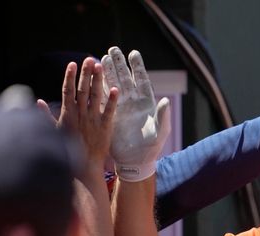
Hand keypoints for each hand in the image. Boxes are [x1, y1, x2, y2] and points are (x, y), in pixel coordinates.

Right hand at [37, 58, 118, 165]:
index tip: (73, 64)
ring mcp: (92, 120)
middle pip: (82, 89)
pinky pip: (109, 112)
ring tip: (100, 66)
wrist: (82, 168)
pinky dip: (111, 100)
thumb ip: (46, 116)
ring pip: (95, 96)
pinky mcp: (105, 128)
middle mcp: (80, 114)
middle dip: (85, 73)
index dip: (70, 76)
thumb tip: (38, 102)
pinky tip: (115, 89)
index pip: (68, 90)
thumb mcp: (54, 131)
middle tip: (89, 59)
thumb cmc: (68, 150)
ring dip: (97, 80)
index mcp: (67, 113)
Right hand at [103, 46, 170, 181]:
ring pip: (112, 85)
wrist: (136, 161)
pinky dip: (99, 87)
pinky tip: (93, 77)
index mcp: (146, 103)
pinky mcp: (110, 115)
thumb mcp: (159, 132)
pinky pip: (103, 98)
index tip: (133, 53)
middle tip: (112, 49)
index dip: (137, 67)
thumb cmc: (151, 147)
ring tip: (100, 58)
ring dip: (107, 72)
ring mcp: (121, 108)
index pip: (142, 80)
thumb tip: (166, 101)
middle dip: (119, 64)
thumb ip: (162, 116)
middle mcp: (133, 102)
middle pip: (125, 78)